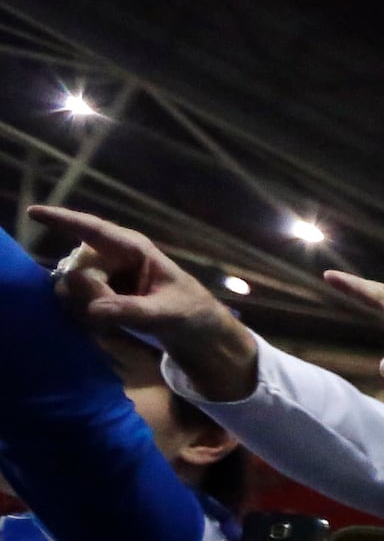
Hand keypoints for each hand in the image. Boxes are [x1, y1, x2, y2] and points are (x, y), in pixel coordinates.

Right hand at [28, 204, 255, 396]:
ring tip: (116, 323)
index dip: (62, 220)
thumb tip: (93, 309)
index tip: (33, 213)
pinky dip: (86, 316)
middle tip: (115, 315)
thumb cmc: (186, 311)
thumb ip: (133, 310)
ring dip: (86, 309)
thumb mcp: (167, 313)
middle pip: (76, 270)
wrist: (192, 327)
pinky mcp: (93, 289)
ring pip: (70, 288)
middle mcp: (109, 254)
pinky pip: (73, 301)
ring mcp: (98, 271)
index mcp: (132, 248)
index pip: (92, 229)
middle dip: (88, 295)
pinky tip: (108, 327)